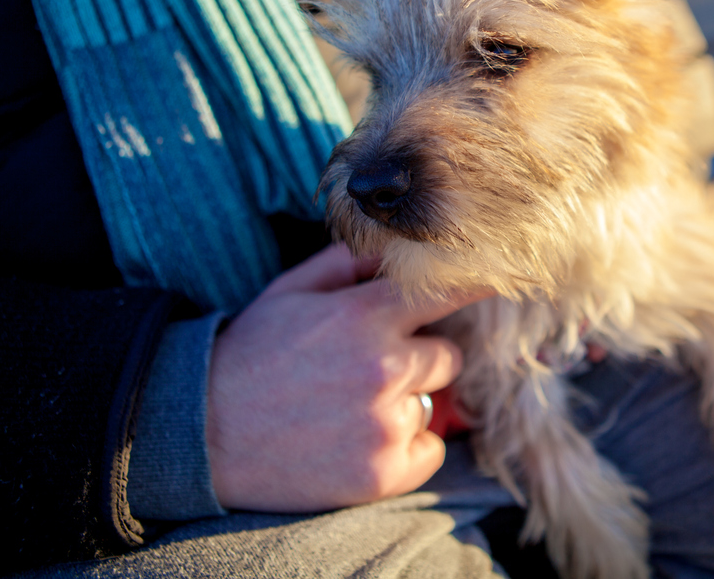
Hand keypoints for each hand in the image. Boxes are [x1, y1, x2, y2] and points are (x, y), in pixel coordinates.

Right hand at [206, 243, 488, 511]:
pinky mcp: (382, 472)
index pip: (451, 290)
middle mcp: (385, 367)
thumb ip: (349, 262)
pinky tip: (361, 439)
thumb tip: (395, 241)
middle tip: (369, 368)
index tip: (512, 275)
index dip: (480, 283)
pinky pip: (429, 450)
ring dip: (407, 403)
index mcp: (364, 316)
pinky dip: (407, 448)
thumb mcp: (291, 290)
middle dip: (419, 358)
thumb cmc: (249, 354)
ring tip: (352, 407)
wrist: (201, 432)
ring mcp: (385, 423)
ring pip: (434, 403)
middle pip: (447, 356)